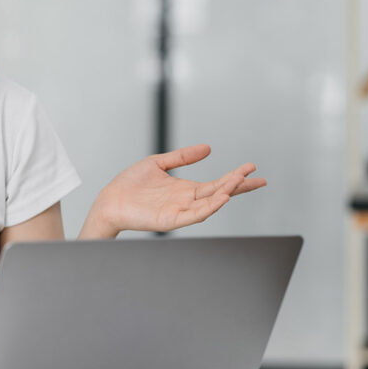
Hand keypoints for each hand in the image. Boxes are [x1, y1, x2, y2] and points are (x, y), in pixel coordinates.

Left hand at [80, 144, 265, 238]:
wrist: (109, 200)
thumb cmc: (130, 184)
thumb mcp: (158, 163)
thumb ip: (183, 157)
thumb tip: (208, 148)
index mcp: (185, 189)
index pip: (217, 184)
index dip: (235, 177)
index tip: (253, 169)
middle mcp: (187, 201)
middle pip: (219, 193)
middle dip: (239, 186)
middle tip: (258, 177)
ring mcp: (180, 211)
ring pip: (210, 204)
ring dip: (226, 193)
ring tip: (239, 180)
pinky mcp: (171, 220)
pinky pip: (194, 215)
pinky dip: (210, 208)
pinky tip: (221, 198)